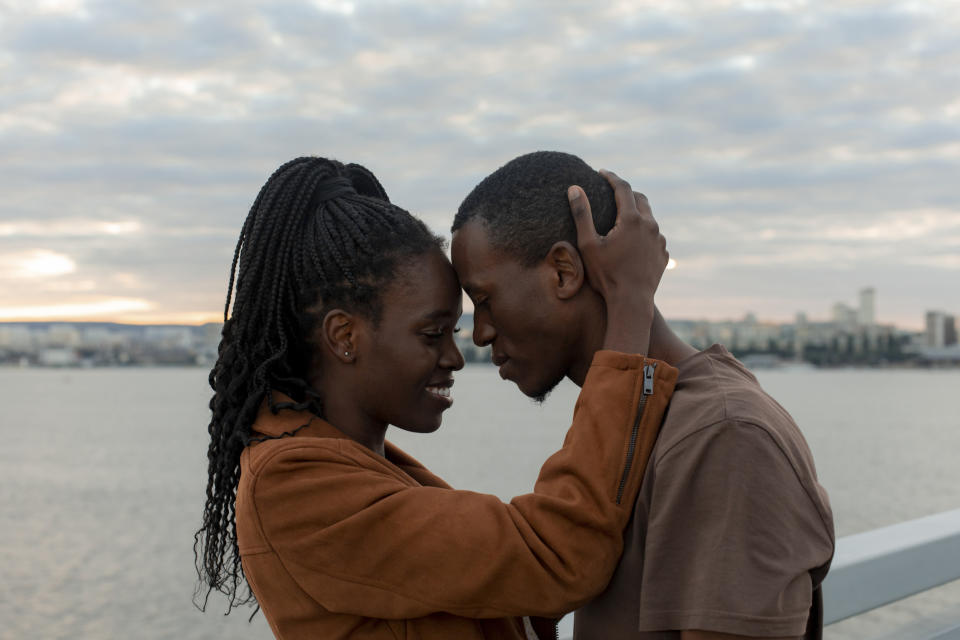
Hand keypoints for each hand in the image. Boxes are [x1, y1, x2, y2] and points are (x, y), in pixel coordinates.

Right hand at [567, 170, 667, 353]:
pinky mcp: (663, 254)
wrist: (631, 303)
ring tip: (623, 219)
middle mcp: (650, 225)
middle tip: (613, 192)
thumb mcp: (588, 244)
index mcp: (632, 219)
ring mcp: (659, 240)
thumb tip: (574, 188)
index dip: (611, 177)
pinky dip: (644, 233)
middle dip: (626, 193)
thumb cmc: (606, 275)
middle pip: (640, 199)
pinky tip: (633, 242)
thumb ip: (581, 214)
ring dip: (637, 214)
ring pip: (649, 218)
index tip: (602, 172)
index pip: (622, 188)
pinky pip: (654, 236)